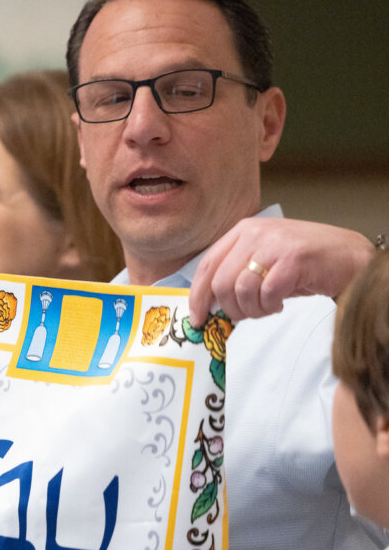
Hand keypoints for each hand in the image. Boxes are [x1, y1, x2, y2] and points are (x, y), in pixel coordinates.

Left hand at [189, 218, 373, 325]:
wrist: (351, 256)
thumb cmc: (305, 262)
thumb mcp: (264, 259)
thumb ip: (236, 273)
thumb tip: (209, 304)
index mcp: (243, 231)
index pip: (207, 266)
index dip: (198, 296)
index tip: (197, 318)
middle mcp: (255, 233)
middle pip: (221, 283)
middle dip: (230, 309)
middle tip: (245, 316)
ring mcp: (275, 245)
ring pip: (242, 291)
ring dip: (253, 310)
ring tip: (268, 307)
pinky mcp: (293, 260)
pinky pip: (267, 294)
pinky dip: (270, 307)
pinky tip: (280, 303)